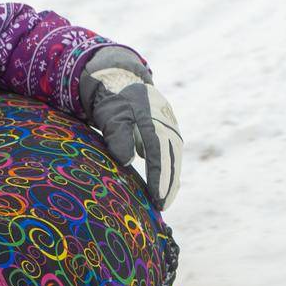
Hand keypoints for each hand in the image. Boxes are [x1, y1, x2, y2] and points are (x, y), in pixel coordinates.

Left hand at [78, 47, 182, 211]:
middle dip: (168, 183)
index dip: (158, 176)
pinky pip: (171, 154)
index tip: (157, 197)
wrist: (121, 80)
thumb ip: (118, 135)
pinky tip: (164, 186)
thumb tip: (127, 161)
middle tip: (161, 205)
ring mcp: (170, 126)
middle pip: (171, 157)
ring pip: (174, 157)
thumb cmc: (112, 99)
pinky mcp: (168, 130)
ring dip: (171, 179)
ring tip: (164, 201)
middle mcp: (166, 122)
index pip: (159, 152)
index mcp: (153, 118)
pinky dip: (168, 170)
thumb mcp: (110, 114)